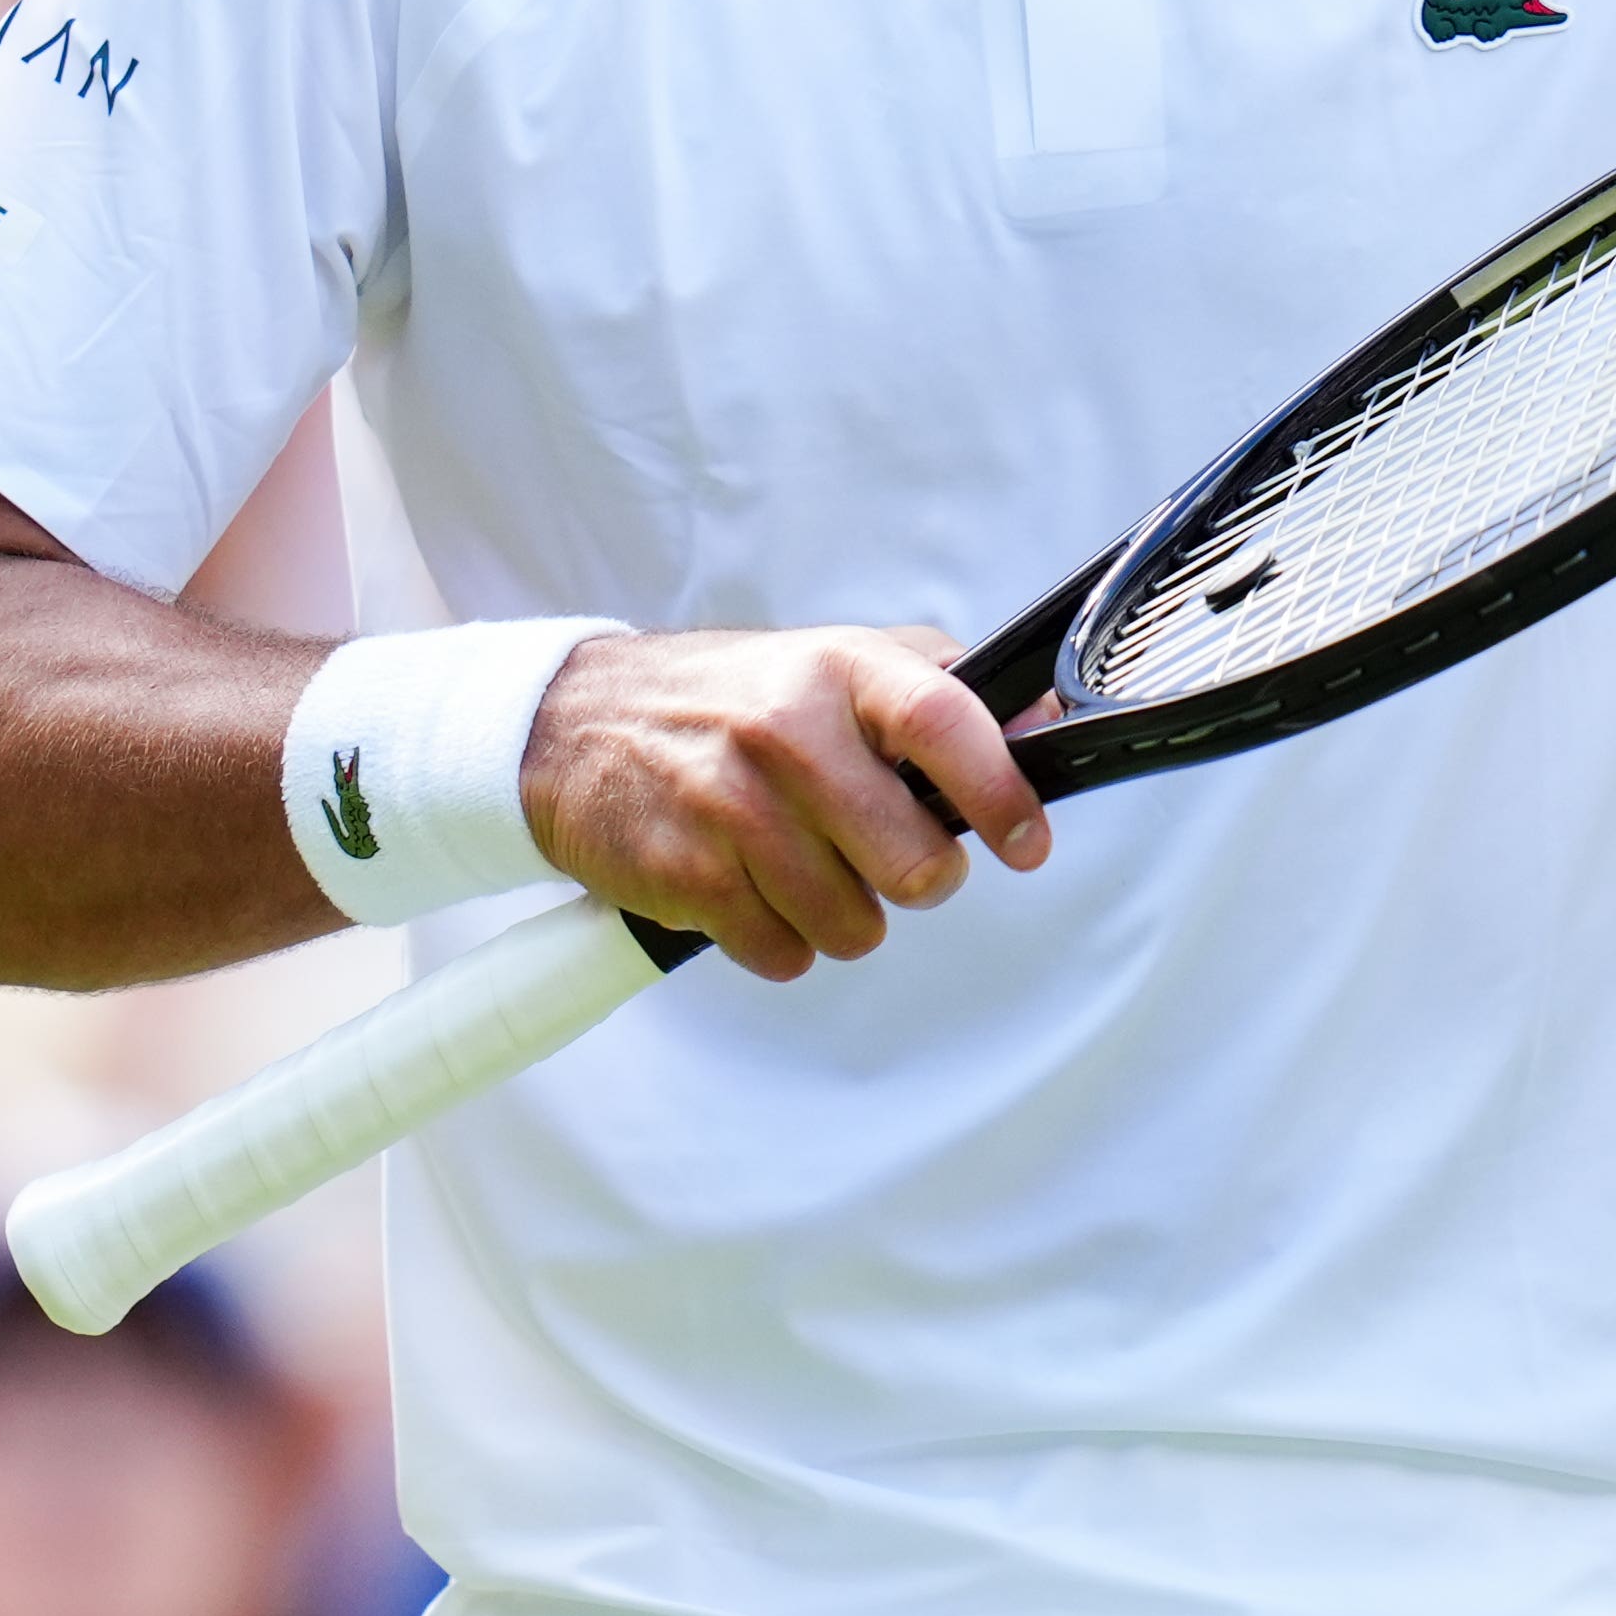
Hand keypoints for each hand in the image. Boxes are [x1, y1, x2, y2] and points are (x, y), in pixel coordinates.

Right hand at [519, 627, 1048, 979]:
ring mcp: (733, 809)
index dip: (1002, 792)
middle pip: (913, 863)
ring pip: (853, 925)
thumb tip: (1042, 721)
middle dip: (920, 878)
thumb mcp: (831, 661)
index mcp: (839, 670)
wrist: (572, 723)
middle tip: (892, 858)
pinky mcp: (689, 877)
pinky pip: (784, 953)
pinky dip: (781, 939)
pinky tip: (753, 886)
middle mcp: (787, 734)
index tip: (1027, 841)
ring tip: (806, 865)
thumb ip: (936, 684)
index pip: (945, 724)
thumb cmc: (724, 698)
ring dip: (845, 915)